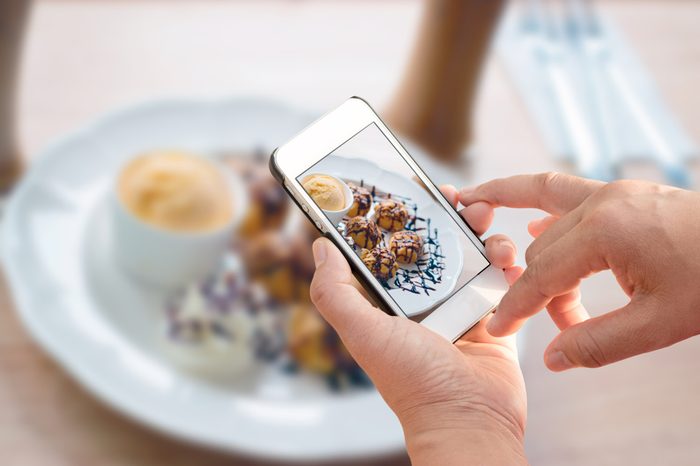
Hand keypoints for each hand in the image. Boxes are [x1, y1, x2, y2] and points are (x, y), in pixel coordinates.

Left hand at [310, 186, 526, 465]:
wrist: (469, 419)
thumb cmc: (413, 381)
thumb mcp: (363, 332)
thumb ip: (335, 292)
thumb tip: (320, 247)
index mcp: (391, 302)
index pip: (393, 247)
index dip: (403, 217)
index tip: (415, 191)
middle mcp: (425, 302)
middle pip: (438, 246)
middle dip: (451, 219)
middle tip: (464, 201)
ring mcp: (460, 308)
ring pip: (473, 256)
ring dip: (484, 236)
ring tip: (490, 229)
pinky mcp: (493, 317)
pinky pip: (502, 280)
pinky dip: (507, 264)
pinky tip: (507, 256)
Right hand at [460, 173, 699, 370]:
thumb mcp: (660, 324)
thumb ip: (599, 342)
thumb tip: (553, 358)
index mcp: (605, 230)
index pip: (542, 274)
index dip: (517, 305)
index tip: (499, 325)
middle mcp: (601, 202)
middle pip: (544, 250)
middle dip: (540, 289)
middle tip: (555, 323)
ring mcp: (612, 192)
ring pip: (549, 218)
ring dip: (535, 248)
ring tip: (497, 239)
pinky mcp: (623, 194)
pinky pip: (567, 196)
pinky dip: (543, 212)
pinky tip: (536, 228)